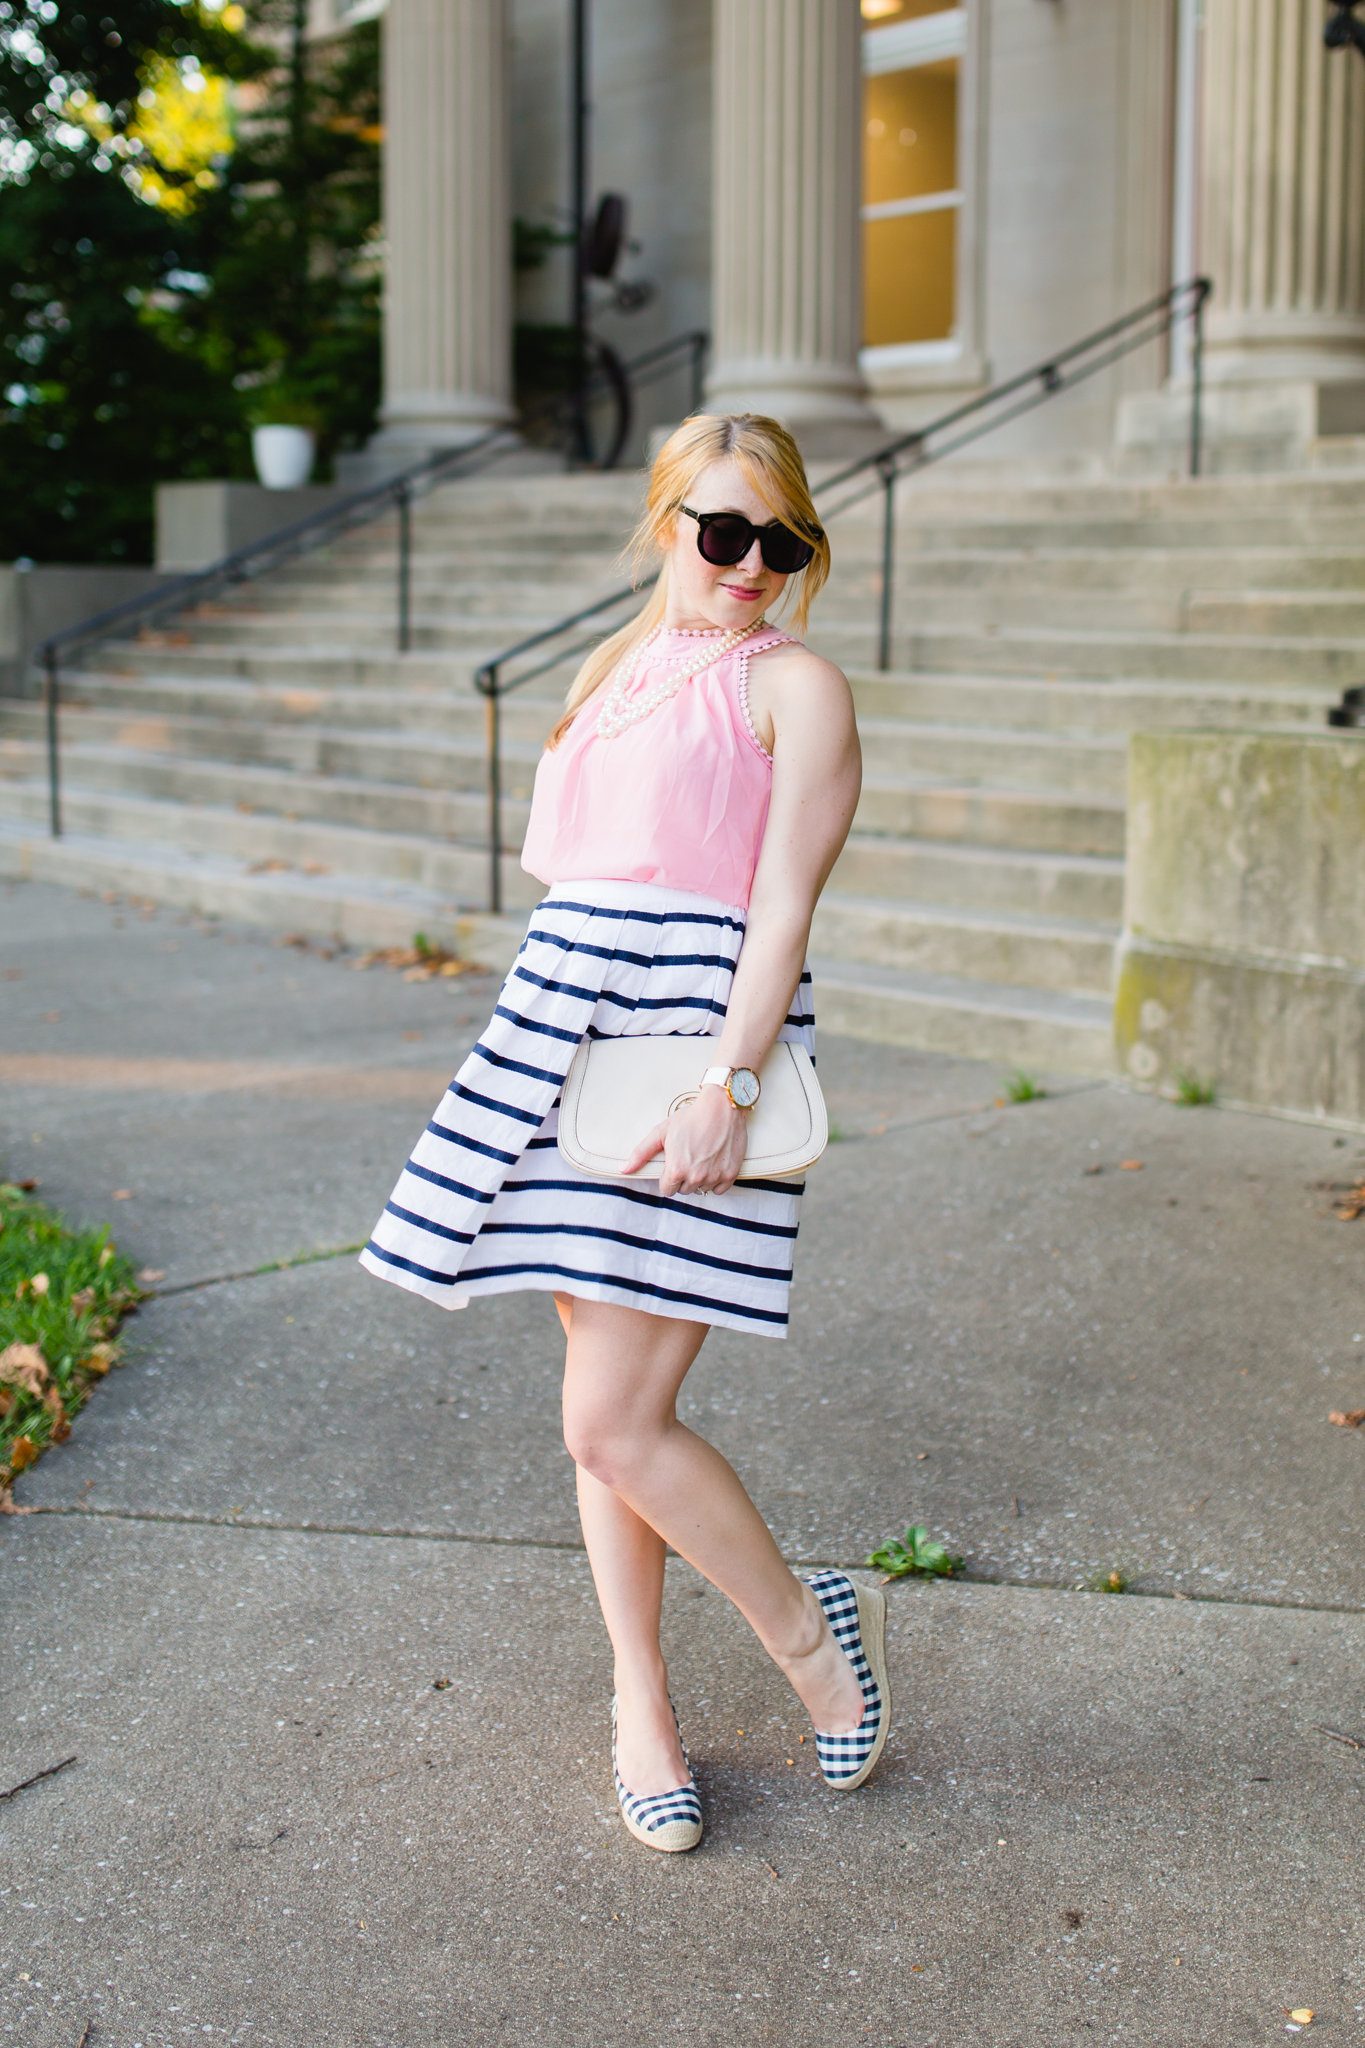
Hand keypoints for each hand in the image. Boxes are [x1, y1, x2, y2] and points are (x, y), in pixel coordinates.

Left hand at [620, 1084, 748, 1196]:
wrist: (722, 1107)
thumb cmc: (690, 1118)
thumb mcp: (661, 1133)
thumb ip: (641, 1153)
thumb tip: (624, 1169)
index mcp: (676, 1170)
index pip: (667, 1190)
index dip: (668, 1177)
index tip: (674, 1164)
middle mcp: (695, 1177)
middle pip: (684, 1190)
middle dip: (683, 1178)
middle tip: (688, 1157)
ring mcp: (714, 1177)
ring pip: (702, 1190)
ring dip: (700, 1179)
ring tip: (701, 1158)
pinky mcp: (730, 1174)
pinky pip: (719, 1190)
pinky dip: (716, 1181)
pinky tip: (713, 1164)